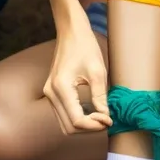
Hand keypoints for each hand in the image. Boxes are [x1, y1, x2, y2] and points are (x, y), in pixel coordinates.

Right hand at [42, 16, 110, 133]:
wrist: (71, 31)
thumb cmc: (85, 46)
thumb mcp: (98, 72)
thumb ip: (100, 98)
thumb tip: (106, 118)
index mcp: (61, 88)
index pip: (76, 121)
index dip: (95, 125)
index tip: (109, 119)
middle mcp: (51, 93)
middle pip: (69, 127)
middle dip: (89, 128)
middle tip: (106, 118)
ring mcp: (49, 93)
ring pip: (65, 123)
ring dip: (83, 124)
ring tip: (100, 114)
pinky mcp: (52, 92)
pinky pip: (64, 113)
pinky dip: (78, 117)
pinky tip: (92, 109)